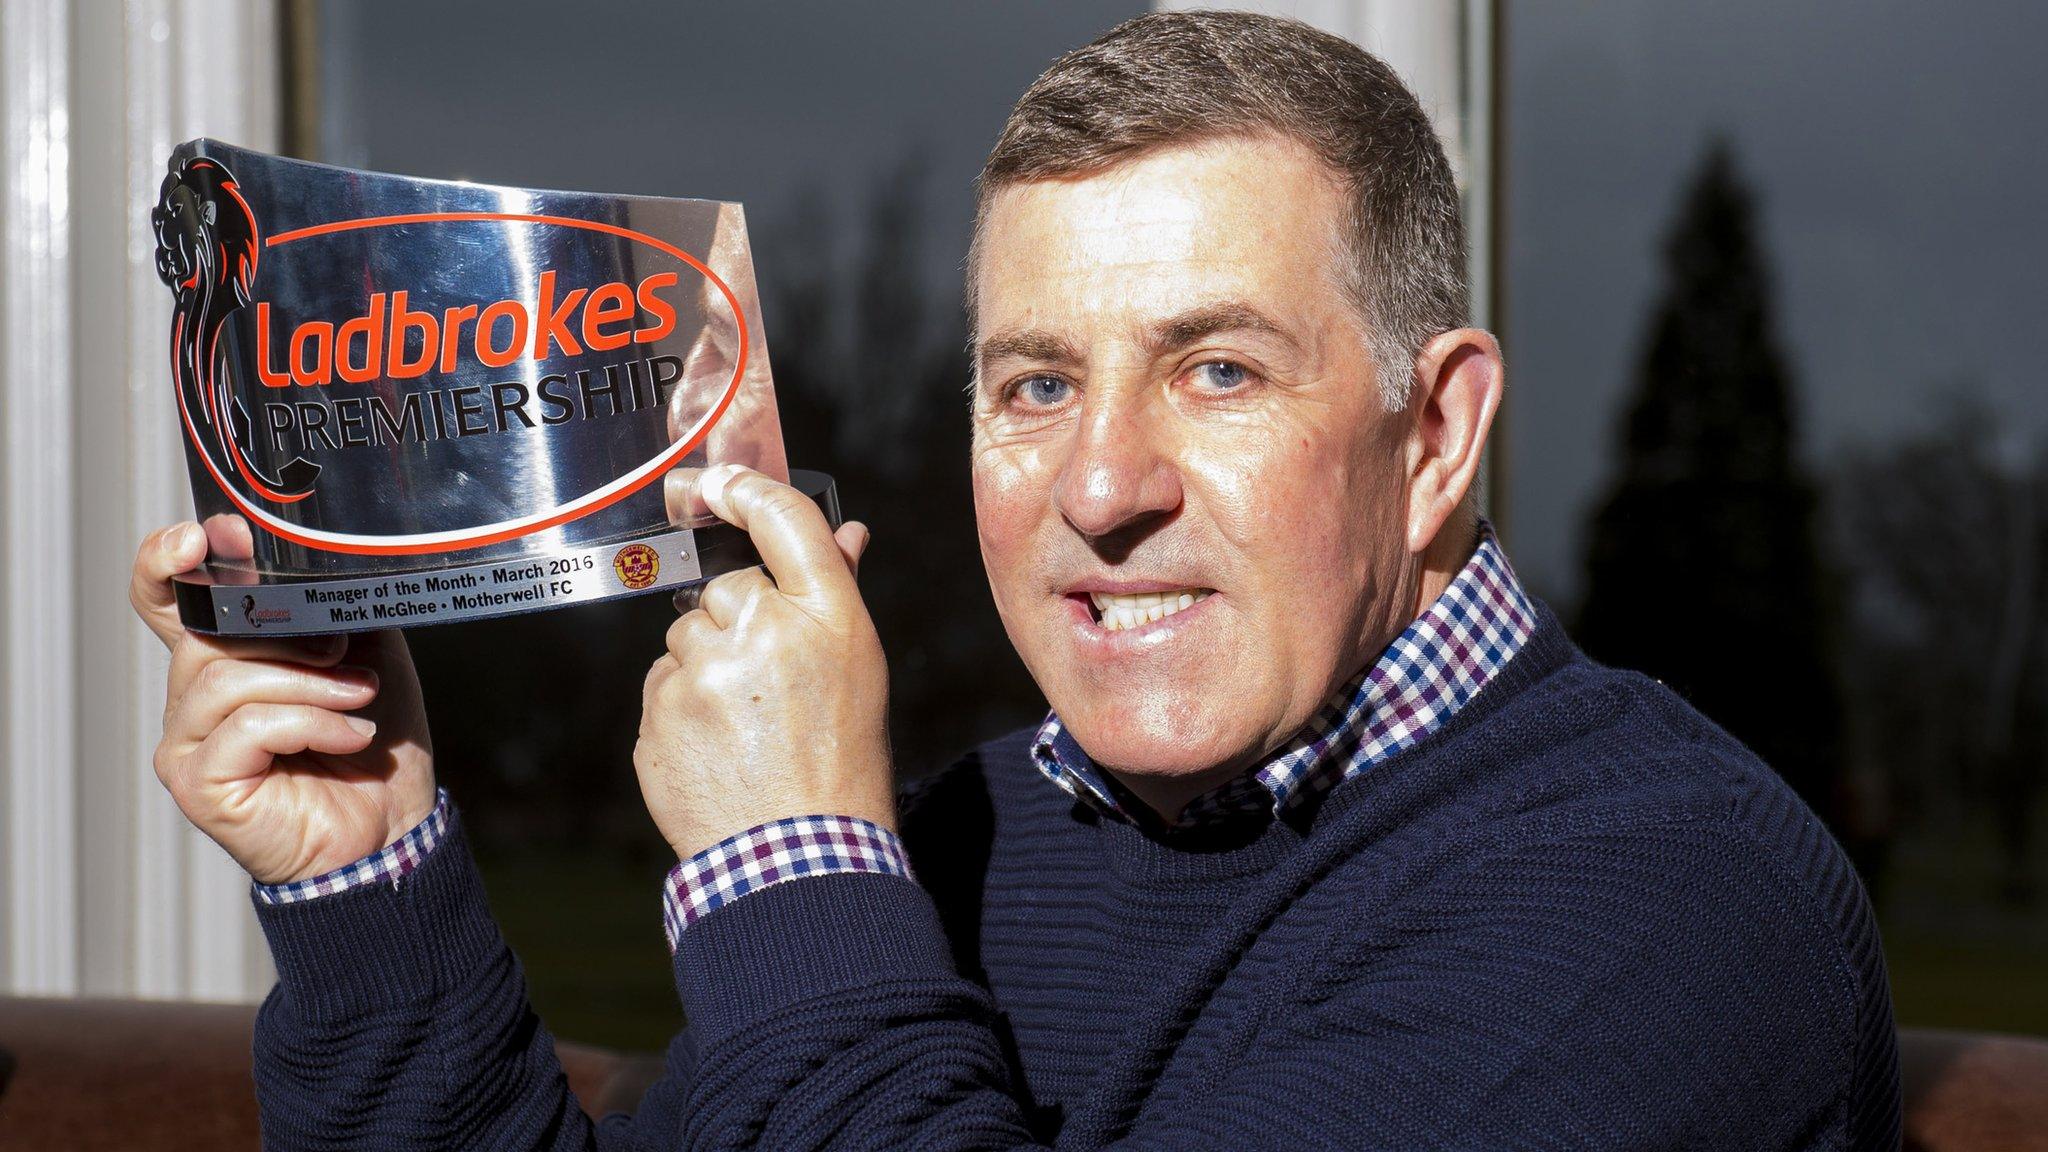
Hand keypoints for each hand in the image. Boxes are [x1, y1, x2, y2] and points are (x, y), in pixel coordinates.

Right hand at [131, 516, 436, 885]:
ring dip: (309, 684)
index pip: (164, 597)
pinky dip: (310, 724)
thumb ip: (328, 607)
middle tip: (345, 653)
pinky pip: (246, 727)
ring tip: (360, 700)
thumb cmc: (374, 743)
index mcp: (224, 658)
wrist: (392, 826)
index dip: (168, 559)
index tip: (211, 535)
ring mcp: (188, 742)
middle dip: (287, 636)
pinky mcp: (198, 782)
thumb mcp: (363, 652)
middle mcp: (193, 698)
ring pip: (226, 679)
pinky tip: (350, 737)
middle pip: (206, 634)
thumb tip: (316, 563)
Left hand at [637, 466, 892, 860]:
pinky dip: (678, 712)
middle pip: (722, 588)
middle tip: (765, 684)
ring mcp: (703, 674)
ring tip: (742, 727)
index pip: (783, 520)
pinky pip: (658, 688)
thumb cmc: (841, 764)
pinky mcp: (658, 714)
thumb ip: (839, 591)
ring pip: (683, 639)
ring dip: (702, 669)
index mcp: (827, 618)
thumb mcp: (859, 671)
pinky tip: (715, 749)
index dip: (743, 488)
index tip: (716, 481)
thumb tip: (848, 532)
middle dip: (732, 622)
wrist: (799, 859)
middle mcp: (763, 632)